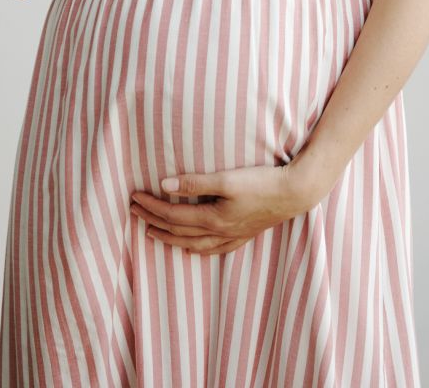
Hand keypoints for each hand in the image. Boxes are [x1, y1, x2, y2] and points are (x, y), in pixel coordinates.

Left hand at [129, 161, 316, 256]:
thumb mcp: (227, 179)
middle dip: (154, 222)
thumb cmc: (262, 182)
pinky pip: (214, 248)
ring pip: (194, 243)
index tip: (134, 198)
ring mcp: (233, 235)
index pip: (173, 214)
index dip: (151, 207)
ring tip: (154, 234)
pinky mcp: (244, 234)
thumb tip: (165, 184)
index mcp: (213, 218)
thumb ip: (195, 182)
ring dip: (171, 238)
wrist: (295, 193)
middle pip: (179, 231)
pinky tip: (194, 248)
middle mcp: (220, 231)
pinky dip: (198, 249)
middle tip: (133, 214)